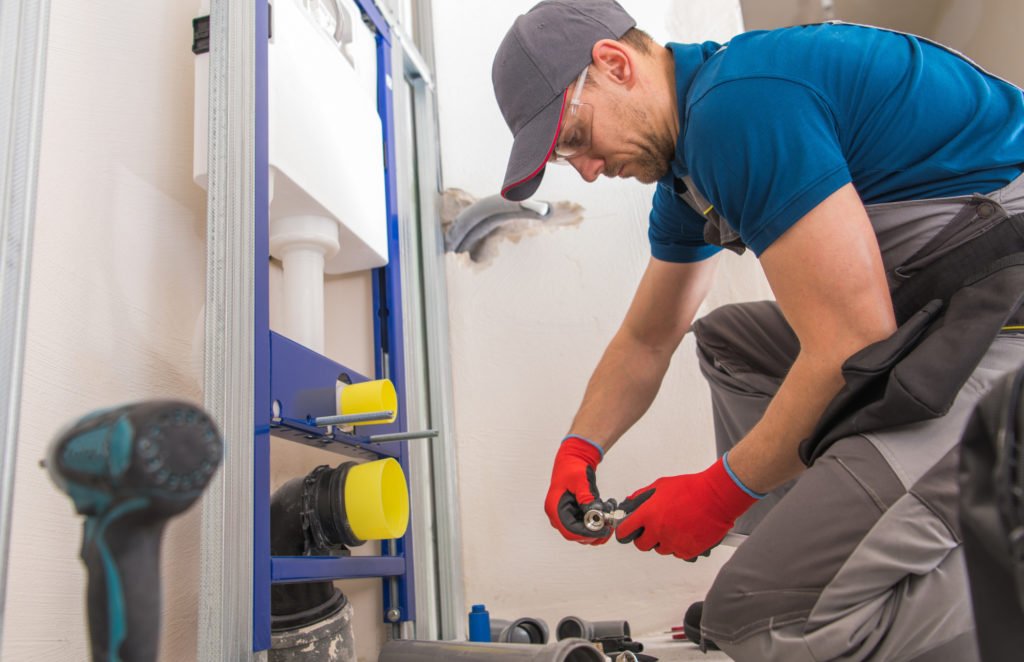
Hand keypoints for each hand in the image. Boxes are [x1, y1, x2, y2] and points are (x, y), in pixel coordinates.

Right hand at [544, 436, 609, 543]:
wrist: (573, 458)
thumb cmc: (573, 467)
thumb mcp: (581, 481)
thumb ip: (587, 499)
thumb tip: (595, 514)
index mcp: (554, 508)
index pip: (570, 531)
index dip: (587, 533)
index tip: (603, 529)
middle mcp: (558, 515)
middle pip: (577, 535)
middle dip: (596, 531)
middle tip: (610, 522)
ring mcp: (566, 516)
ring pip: (584, 533)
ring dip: (599, 527)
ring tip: (610, 512)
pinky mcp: (575, 514)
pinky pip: (587, 525)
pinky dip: (599, 520)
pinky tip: (608, 507)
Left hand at [615, 455, 760, 559]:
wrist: (716, 497)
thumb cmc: (691, 489)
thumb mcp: (661, 485)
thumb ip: (643, 496)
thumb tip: (632, 502)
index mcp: (648, 515)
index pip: (625, 531)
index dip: (625, 531)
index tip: (626, 531)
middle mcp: (658, 531)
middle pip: (642, 545)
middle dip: (645, 538)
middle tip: (652, 530)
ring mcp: (673, 543)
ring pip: (661, 549)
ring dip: (664, 541)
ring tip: (675, 526)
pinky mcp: (688, 551)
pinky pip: (678, 553)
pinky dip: (680, 546)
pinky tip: (686, 532)